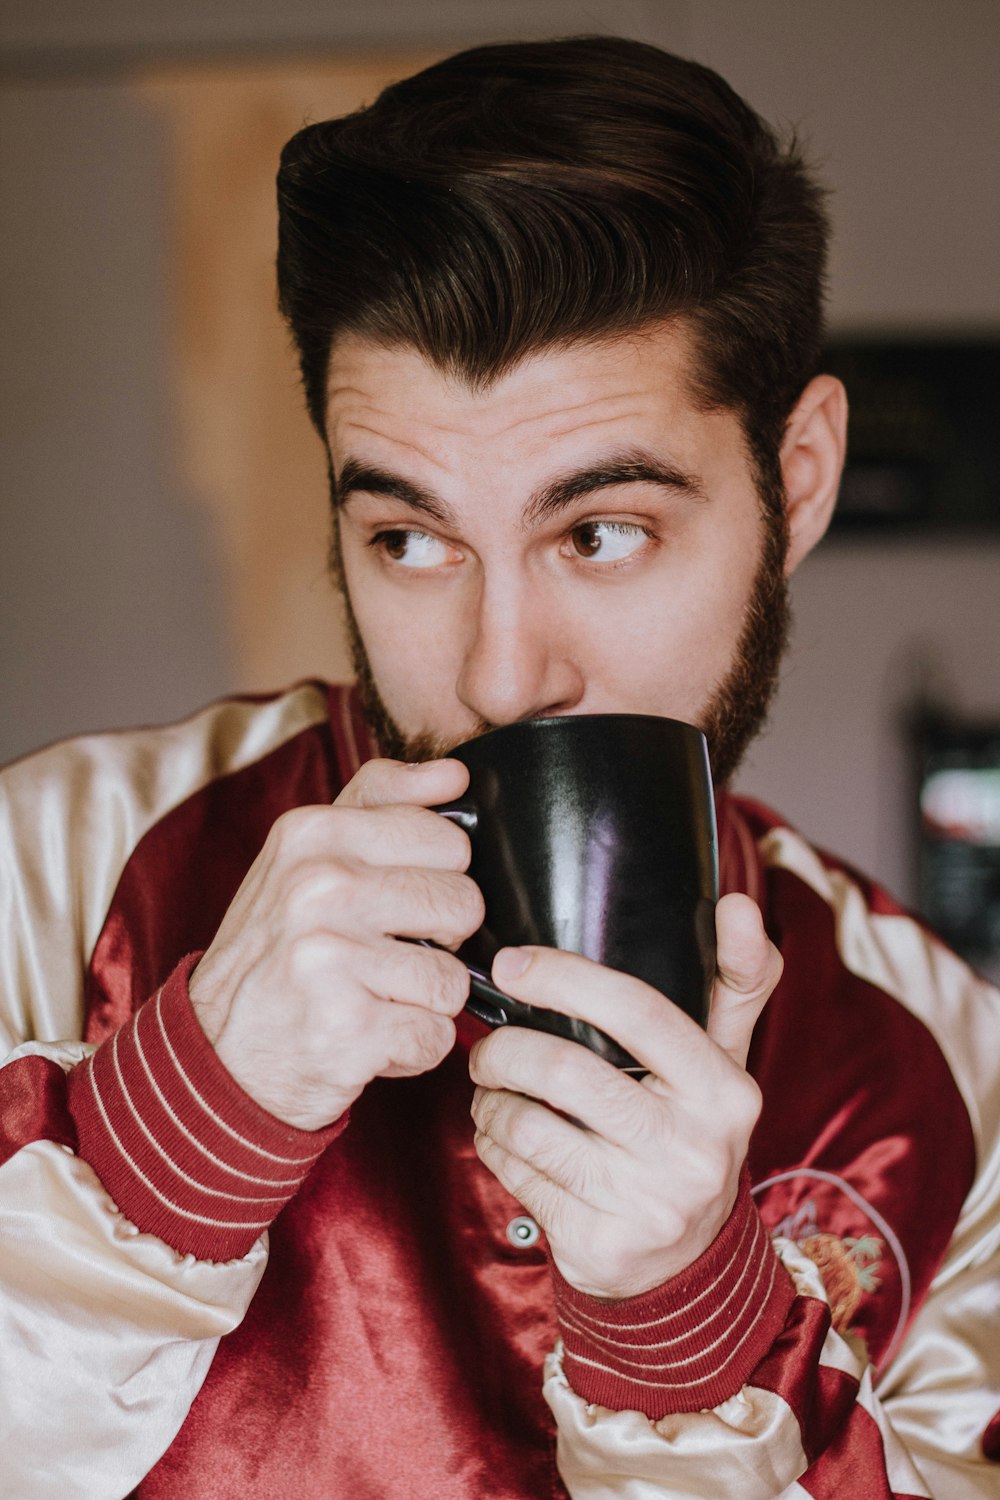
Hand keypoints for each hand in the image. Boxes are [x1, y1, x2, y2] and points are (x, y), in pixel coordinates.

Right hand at [189, 758, 483, 1130]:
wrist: (213, 1053)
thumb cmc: (274, 950)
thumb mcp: (305, 856)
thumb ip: (381, 803)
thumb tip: (454, 774)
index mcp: (313, 833)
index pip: (448, 836)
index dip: (439, 877)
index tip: (397, 900)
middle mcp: (319, 887)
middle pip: (464, 904)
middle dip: (440, 941)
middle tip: (386, 956)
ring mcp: (331, 960)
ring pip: (454, 978)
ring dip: (423, 1002)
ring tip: (371, 998)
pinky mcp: (348, 1029)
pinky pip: (435, 1036)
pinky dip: (410, 1050)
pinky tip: (366, 1038)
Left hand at [469, 893, 781, 1298]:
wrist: (688, 1268)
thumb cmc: (689, 1134)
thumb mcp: (723, 1064)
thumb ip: (733, 982)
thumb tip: (736, 903)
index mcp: (725, 1090)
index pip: (637, 1010)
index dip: (564, 978)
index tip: (512, 964)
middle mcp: (692, 1148)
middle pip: (565, 1069)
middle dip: (504, 1048)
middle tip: (486, 1044)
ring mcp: (646, 1204)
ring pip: (527, 1124)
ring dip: (489, 1099)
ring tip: (490, 1089)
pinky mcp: (599, 1244)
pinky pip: (515, 1174)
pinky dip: (491, 1145)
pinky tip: (501, 1136)